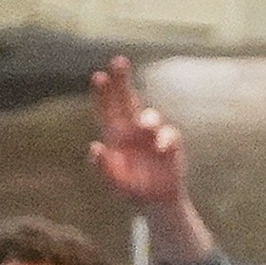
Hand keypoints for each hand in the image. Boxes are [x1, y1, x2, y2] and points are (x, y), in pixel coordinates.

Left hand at [87, 57, 215, 264]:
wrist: (155, 203)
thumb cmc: (130, 190)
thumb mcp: (113, 182)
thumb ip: (102, 167)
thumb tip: (94, 147)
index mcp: (115, 136)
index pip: (107, 110)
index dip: (103, 93)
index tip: (98, 76)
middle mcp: (133, 130)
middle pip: (127, 100)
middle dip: (122, 81)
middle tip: (118, 61)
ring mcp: (153, 136)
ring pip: (150, 117)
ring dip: (148, 119)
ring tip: (146, 127)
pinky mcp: (170, 145)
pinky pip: (170, 136)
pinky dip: (166, 141)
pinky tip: (162, 150)